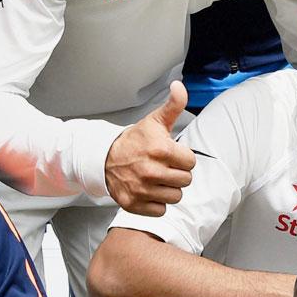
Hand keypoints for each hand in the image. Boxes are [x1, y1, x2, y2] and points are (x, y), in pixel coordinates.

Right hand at [105, 81, 195, 215]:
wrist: (105, 157)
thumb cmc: (135, 140)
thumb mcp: (156, 120)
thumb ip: (174, 104)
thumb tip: (179, 86)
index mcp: (161, 150)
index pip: (191, 163)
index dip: (183, 158)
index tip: (173, 155)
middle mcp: (151, 171)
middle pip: (185, 181)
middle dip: (178, 173)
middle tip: (165, 166)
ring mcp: (142, 189)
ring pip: (175, 196)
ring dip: (169, 188)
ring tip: (158, 177)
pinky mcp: (134, 204)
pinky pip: (160, 210)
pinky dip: (157, 202)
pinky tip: (150, 189)